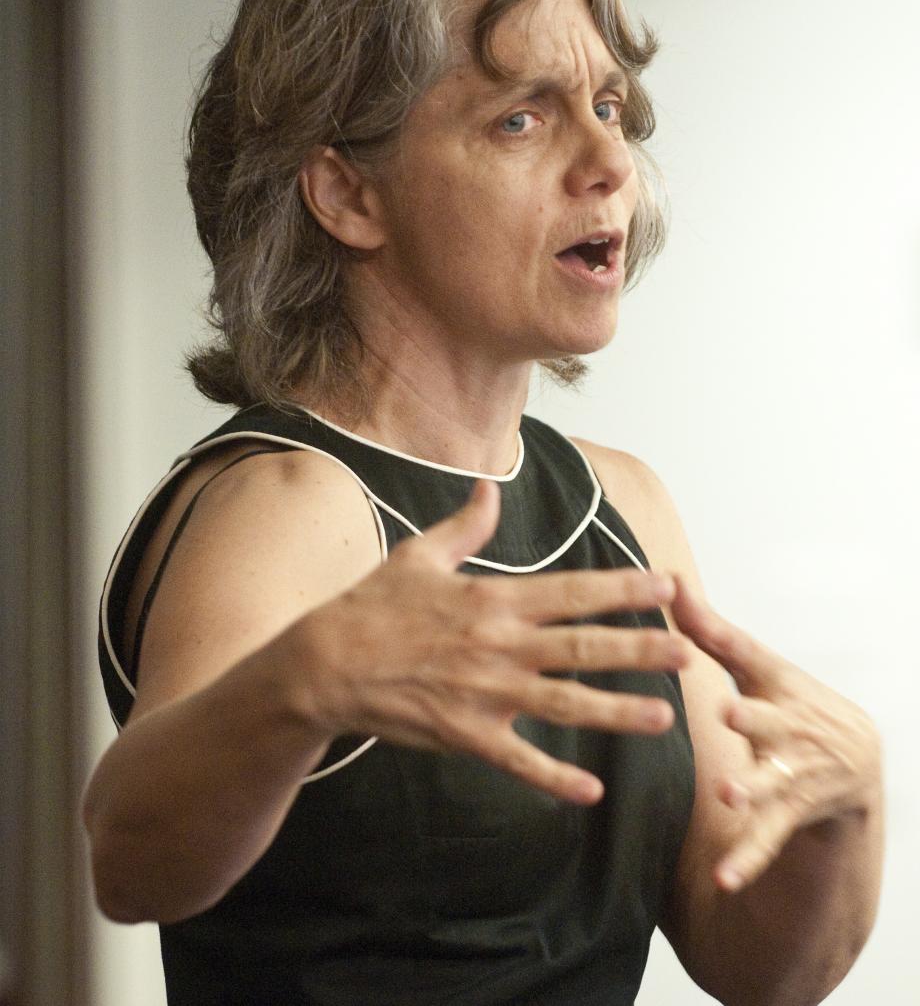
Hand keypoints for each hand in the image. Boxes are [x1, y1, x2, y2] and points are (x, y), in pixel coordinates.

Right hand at [286, 480, 689, 804]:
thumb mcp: (418, 555)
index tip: (665, 586)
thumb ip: (464, 525)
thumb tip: (487, 486)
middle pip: (583, 647)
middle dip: (639, 649)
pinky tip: (590, 791)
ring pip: (564, 703)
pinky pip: (518, 760)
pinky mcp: (466, 734)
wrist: (325, 663)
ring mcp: (485, 693)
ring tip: (664, 717)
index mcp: (493, 598)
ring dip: (617, 712)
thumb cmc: (372, 606)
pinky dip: (554, 777)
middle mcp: (499, 645)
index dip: (622, 589)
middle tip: (688, 652)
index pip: (572, 591)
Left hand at [670, 577, 881, 891]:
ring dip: (752, 787)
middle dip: (753, 718)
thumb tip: (668, 578)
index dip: (717, 636)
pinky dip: (747, 860)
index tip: (684, 616)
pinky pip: (766, 841)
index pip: (746, 654)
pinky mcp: (790, 814)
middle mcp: (789, 726)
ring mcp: (793, 772)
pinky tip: (725, 878)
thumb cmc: (790, 702)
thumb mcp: (758, 666)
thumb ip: (711, 629)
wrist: (856, 760)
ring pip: (771, 782)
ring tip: (729, 794)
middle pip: (769, 722)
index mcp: (778, 684)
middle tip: (732, 714)